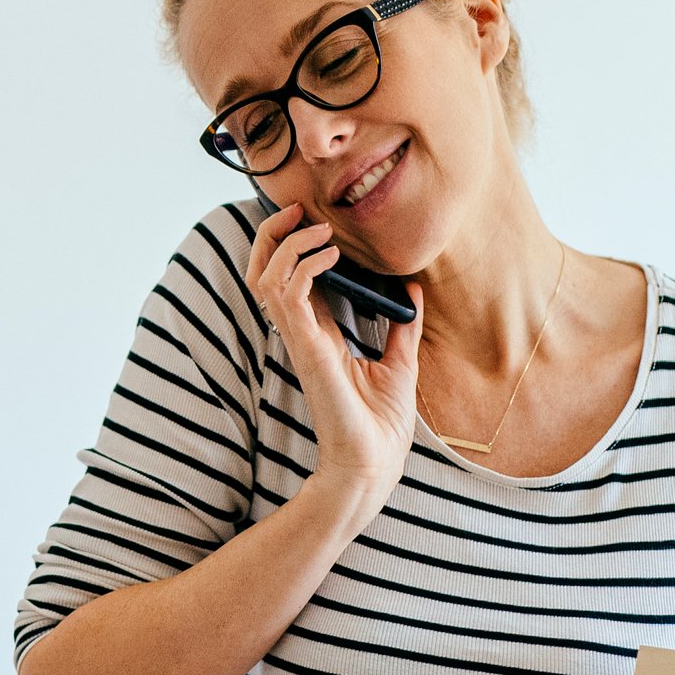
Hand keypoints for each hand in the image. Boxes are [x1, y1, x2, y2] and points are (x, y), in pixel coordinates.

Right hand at [243, 203, 419, 503]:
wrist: (376, 463)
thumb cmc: (381, 425)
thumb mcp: (400, 363)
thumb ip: (402, 326)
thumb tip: (412, 290)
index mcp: (318, 336)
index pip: (290, 279)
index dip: (293, 245)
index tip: (317, 221)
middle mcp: (301, 334)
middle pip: (262, 271)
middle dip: (273, 234)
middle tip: (298, 210)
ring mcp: (299, 340)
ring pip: (264, 276)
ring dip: (287, 243)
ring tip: (319, 230)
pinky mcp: (306, 348)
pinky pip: (286, 293)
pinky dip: (303, 264)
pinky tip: (332, 255)